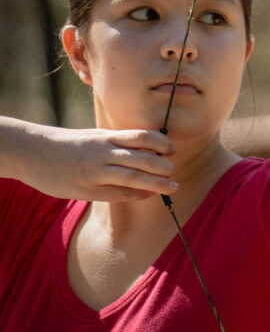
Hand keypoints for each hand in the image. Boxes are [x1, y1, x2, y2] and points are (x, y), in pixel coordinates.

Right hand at [13, 123, 178, 201]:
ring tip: (173, 187)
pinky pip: (118, 194)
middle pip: (142, 158)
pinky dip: (137, 195)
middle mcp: (103, 153)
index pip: (142, 136)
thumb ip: (119, 143)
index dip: (162, 143)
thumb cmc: (70, 145)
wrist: (32, 152)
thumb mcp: (95, 137)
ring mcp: (95, 172)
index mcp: (107, 136)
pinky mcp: (86, 190)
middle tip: (175, 171)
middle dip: (164, 166)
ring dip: (157, 183)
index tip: (172, 149)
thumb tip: (149, 151)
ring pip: (133, 178)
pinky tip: (148, 195)